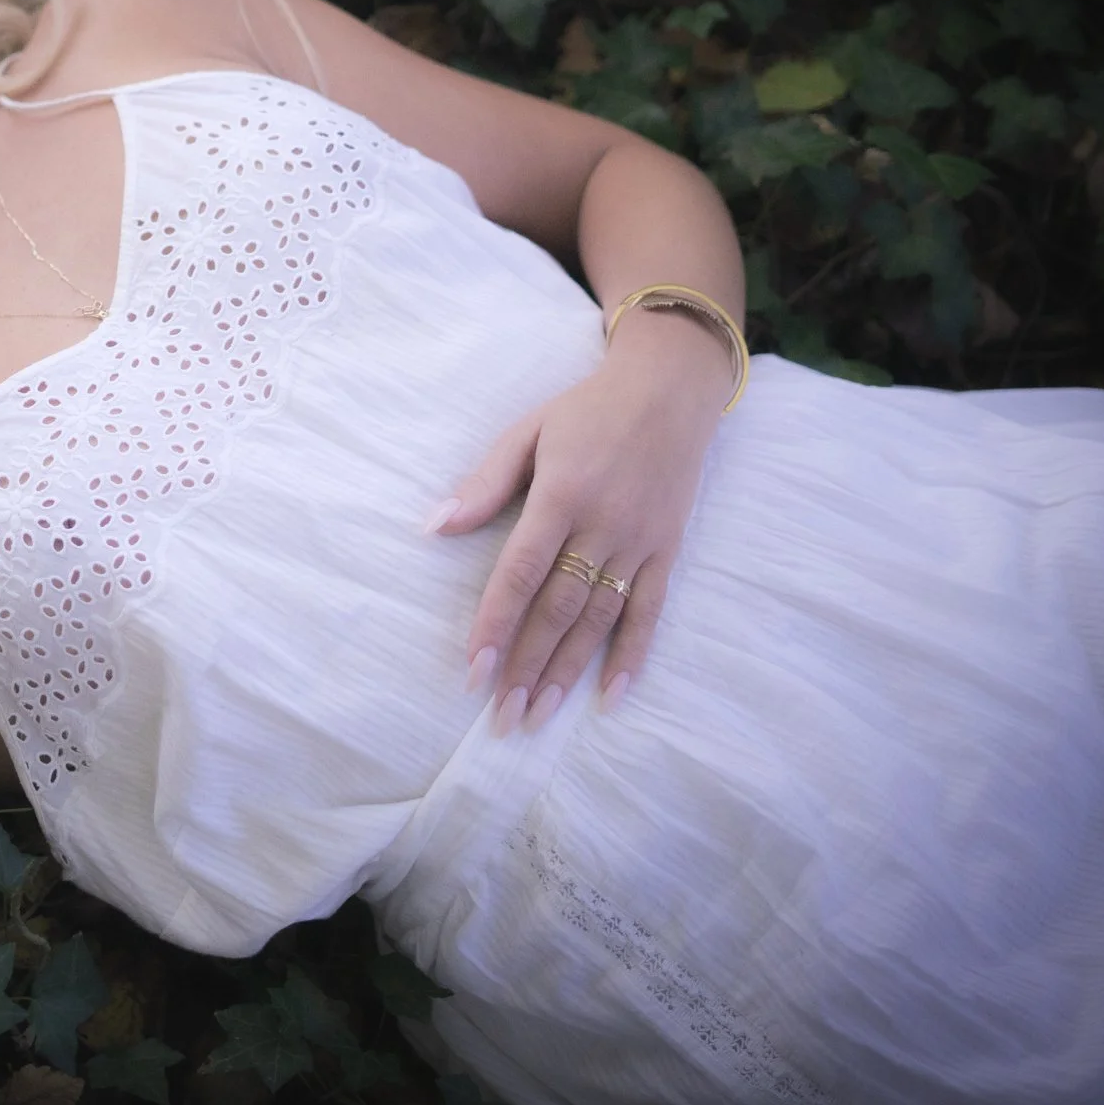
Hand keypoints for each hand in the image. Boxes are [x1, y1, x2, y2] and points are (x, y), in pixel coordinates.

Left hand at [429, 317, 725, 731]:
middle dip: (528, 665)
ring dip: (570, 670)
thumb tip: (433, 528)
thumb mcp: (527, 432)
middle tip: (503, 715)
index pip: (521, 573)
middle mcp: (603, 526)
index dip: (496, 624)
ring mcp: (640, 542)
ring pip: (601, 619)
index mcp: (562, 496)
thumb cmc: (586, 410)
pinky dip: (633, 655)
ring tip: (541, 713)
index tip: (475, 669)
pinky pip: (651, 610)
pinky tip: (612, 695)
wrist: (670, 389)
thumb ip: (485, 484)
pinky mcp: (668, 549)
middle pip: (559, 608)